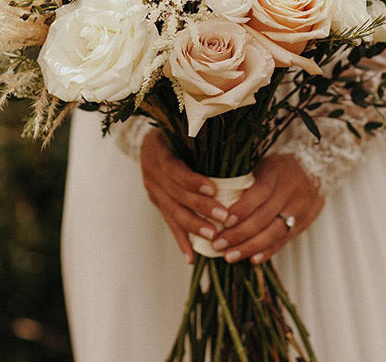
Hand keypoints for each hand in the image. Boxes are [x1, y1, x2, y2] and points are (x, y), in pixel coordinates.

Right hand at [140, 129, 229, 263]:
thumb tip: (235, 140)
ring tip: (213, 236)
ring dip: (193, 226)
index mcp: (157, 150)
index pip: (174, 169)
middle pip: (176, 194)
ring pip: (172, 212)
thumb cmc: (176, 132)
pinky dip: (181, 240)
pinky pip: (168, 223)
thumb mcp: (183, 129)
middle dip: (200, 207)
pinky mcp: (156, 203)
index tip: (213, 189)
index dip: (192, 181)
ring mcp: (152, 189)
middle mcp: (151, 172)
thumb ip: (200, 137)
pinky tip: (192, 256)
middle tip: (223, 217)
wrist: (149, 140)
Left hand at [211, 153, 324, 264]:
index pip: (258, 194)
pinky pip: (286, 239)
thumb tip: (218, 200)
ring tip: (230, 256)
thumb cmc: (280, 166)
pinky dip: (268, 250)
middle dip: (239, 234)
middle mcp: (290, 191)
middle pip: (264, 217)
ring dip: (250, 247)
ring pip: (274, 232)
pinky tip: (253, 259)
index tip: (224, 222)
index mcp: (276, 172)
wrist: (317, 166)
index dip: (241, 210)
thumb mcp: (263, 163)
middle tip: (219, 244)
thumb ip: (246, 180)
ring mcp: (300, 207)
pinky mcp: (306, 221)